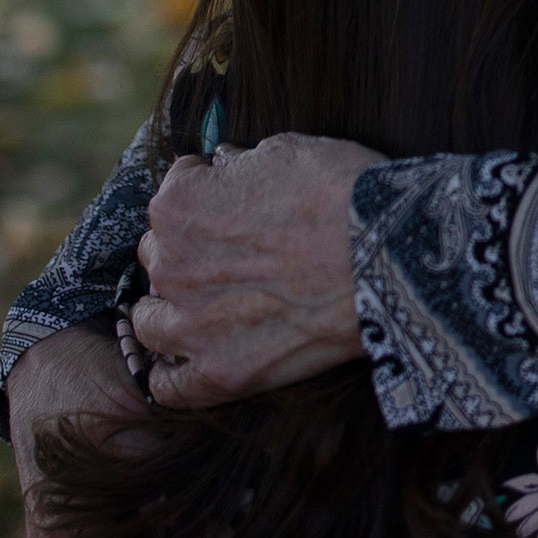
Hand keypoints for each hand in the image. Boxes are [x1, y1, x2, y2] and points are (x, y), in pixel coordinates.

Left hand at [128, 133, 376, 407]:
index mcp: (179, 204)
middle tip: (227, 252)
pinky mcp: (221, 372)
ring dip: (166, 311)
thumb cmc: (342, 193)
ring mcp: (191, 324)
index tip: (232, 196)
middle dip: (184, 249)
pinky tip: (186, 365)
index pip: (175, 189)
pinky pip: (170, 387)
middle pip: (157, 255)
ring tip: (199, 309)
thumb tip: (226, 165)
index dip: (206, 189)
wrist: (388, 255)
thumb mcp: (286, 150)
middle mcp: (172, 265)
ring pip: (149, 320)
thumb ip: (241, 163)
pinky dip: (172, 376)